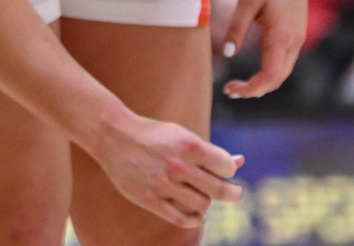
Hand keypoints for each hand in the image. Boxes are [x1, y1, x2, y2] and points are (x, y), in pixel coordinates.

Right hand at [89, 111, 243, 229]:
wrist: (113, 135)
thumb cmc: (153, 135)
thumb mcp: (181, 135)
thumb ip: (208, 151)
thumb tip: (240, 161)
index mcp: (188, 145)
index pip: (227, 167)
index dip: (229, 170)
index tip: (224, 171)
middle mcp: (177, 165)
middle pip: (220, 191)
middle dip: (233, 194)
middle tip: (233, 193)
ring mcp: (162, 184)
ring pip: (203, 206)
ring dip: (206, 203)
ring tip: (200, 196)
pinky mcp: (149, 199)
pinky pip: (183, 219)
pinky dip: (194, 218)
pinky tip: (194, 212)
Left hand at [221, 0, 308, 98]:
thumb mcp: (247, 1)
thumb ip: (237, 27)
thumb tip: (228, 54)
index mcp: (282, 36)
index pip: (269, 76)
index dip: (251, 88)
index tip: (230, 89)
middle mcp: (294, 43)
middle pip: (277, 79)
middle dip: (254, 89)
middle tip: (228, 90)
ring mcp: (297, 40)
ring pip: (281, 73)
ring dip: (262, 83)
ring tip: (236, 85)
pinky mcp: (295, 36)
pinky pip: (283, 62)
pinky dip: (268, 73)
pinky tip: (252, 72)